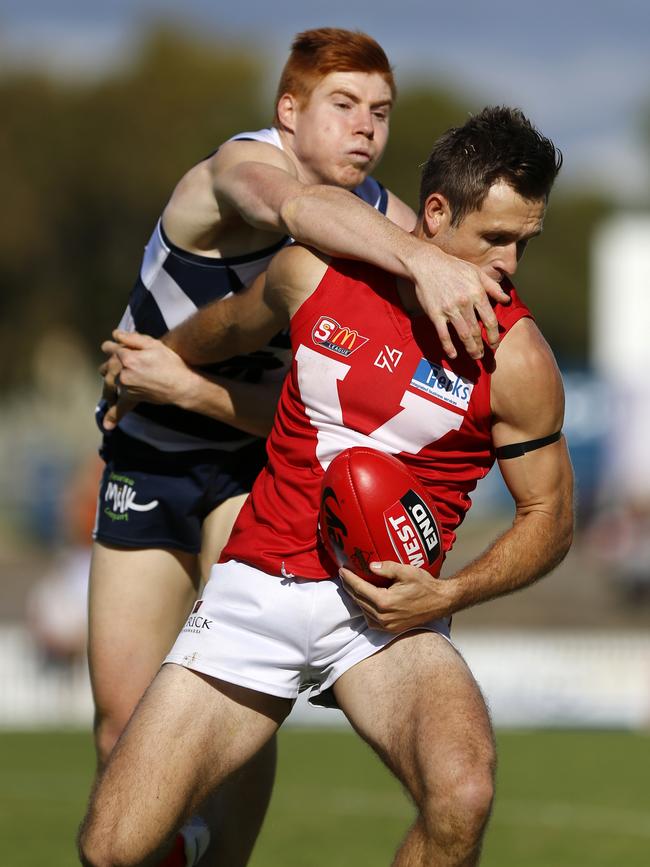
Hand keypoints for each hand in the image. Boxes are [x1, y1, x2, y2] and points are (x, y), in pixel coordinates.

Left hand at [99, 330, 196, 428]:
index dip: (115, 347)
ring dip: (109, 381)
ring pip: (108, 383)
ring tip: (112, 381)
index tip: (119, 348)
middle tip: (118, 363)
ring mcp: (125, 387)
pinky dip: (113, 415)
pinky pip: (119, 407)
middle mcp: (122, 373)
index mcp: (127, 358)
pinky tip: (107, 425)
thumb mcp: (154, 344)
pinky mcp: (131, 398)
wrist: (181, 385)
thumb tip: (115, 334)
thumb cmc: (171, 363)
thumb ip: (133, 338)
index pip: (112, 349)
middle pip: (106, 366)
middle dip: (109, 364)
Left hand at [339, 561, 453, 632]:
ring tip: (352, 586)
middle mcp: (383, 617)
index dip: (348, 578)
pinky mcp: (391, 629)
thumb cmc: (425, 585)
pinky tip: (365, 600)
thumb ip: (387, 568)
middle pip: (358, 600)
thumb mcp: (406, 571)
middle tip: (344, 575)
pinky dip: (365, 609)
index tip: (341, 569)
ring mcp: (387, 625)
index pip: (359, 588)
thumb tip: (370, 566)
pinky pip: (371, 620)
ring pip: (363, 611)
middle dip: (349, 587)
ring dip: (356, 598)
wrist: (441, 602)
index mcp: (384, 602)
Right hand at [411, 248, 509, 359]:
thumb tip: (506, 299)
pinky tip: (453, 355)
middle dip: (481, 346)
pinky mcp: (435, 314)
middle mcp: (465, 303)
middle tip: (483, 355)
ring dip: (470, 348)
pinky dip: (448, 347)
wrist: (427, 264)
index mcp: (477, 293)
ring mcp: (449, 310)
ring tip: (474, 356)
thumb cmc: (453, 267)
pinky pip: (443, 334)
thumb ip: (493, 287)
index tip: (495, 344)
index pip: (490, 320)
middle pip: (477, 331)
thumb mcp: (477, 273)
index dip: (494, 335)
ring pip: (463, 335)